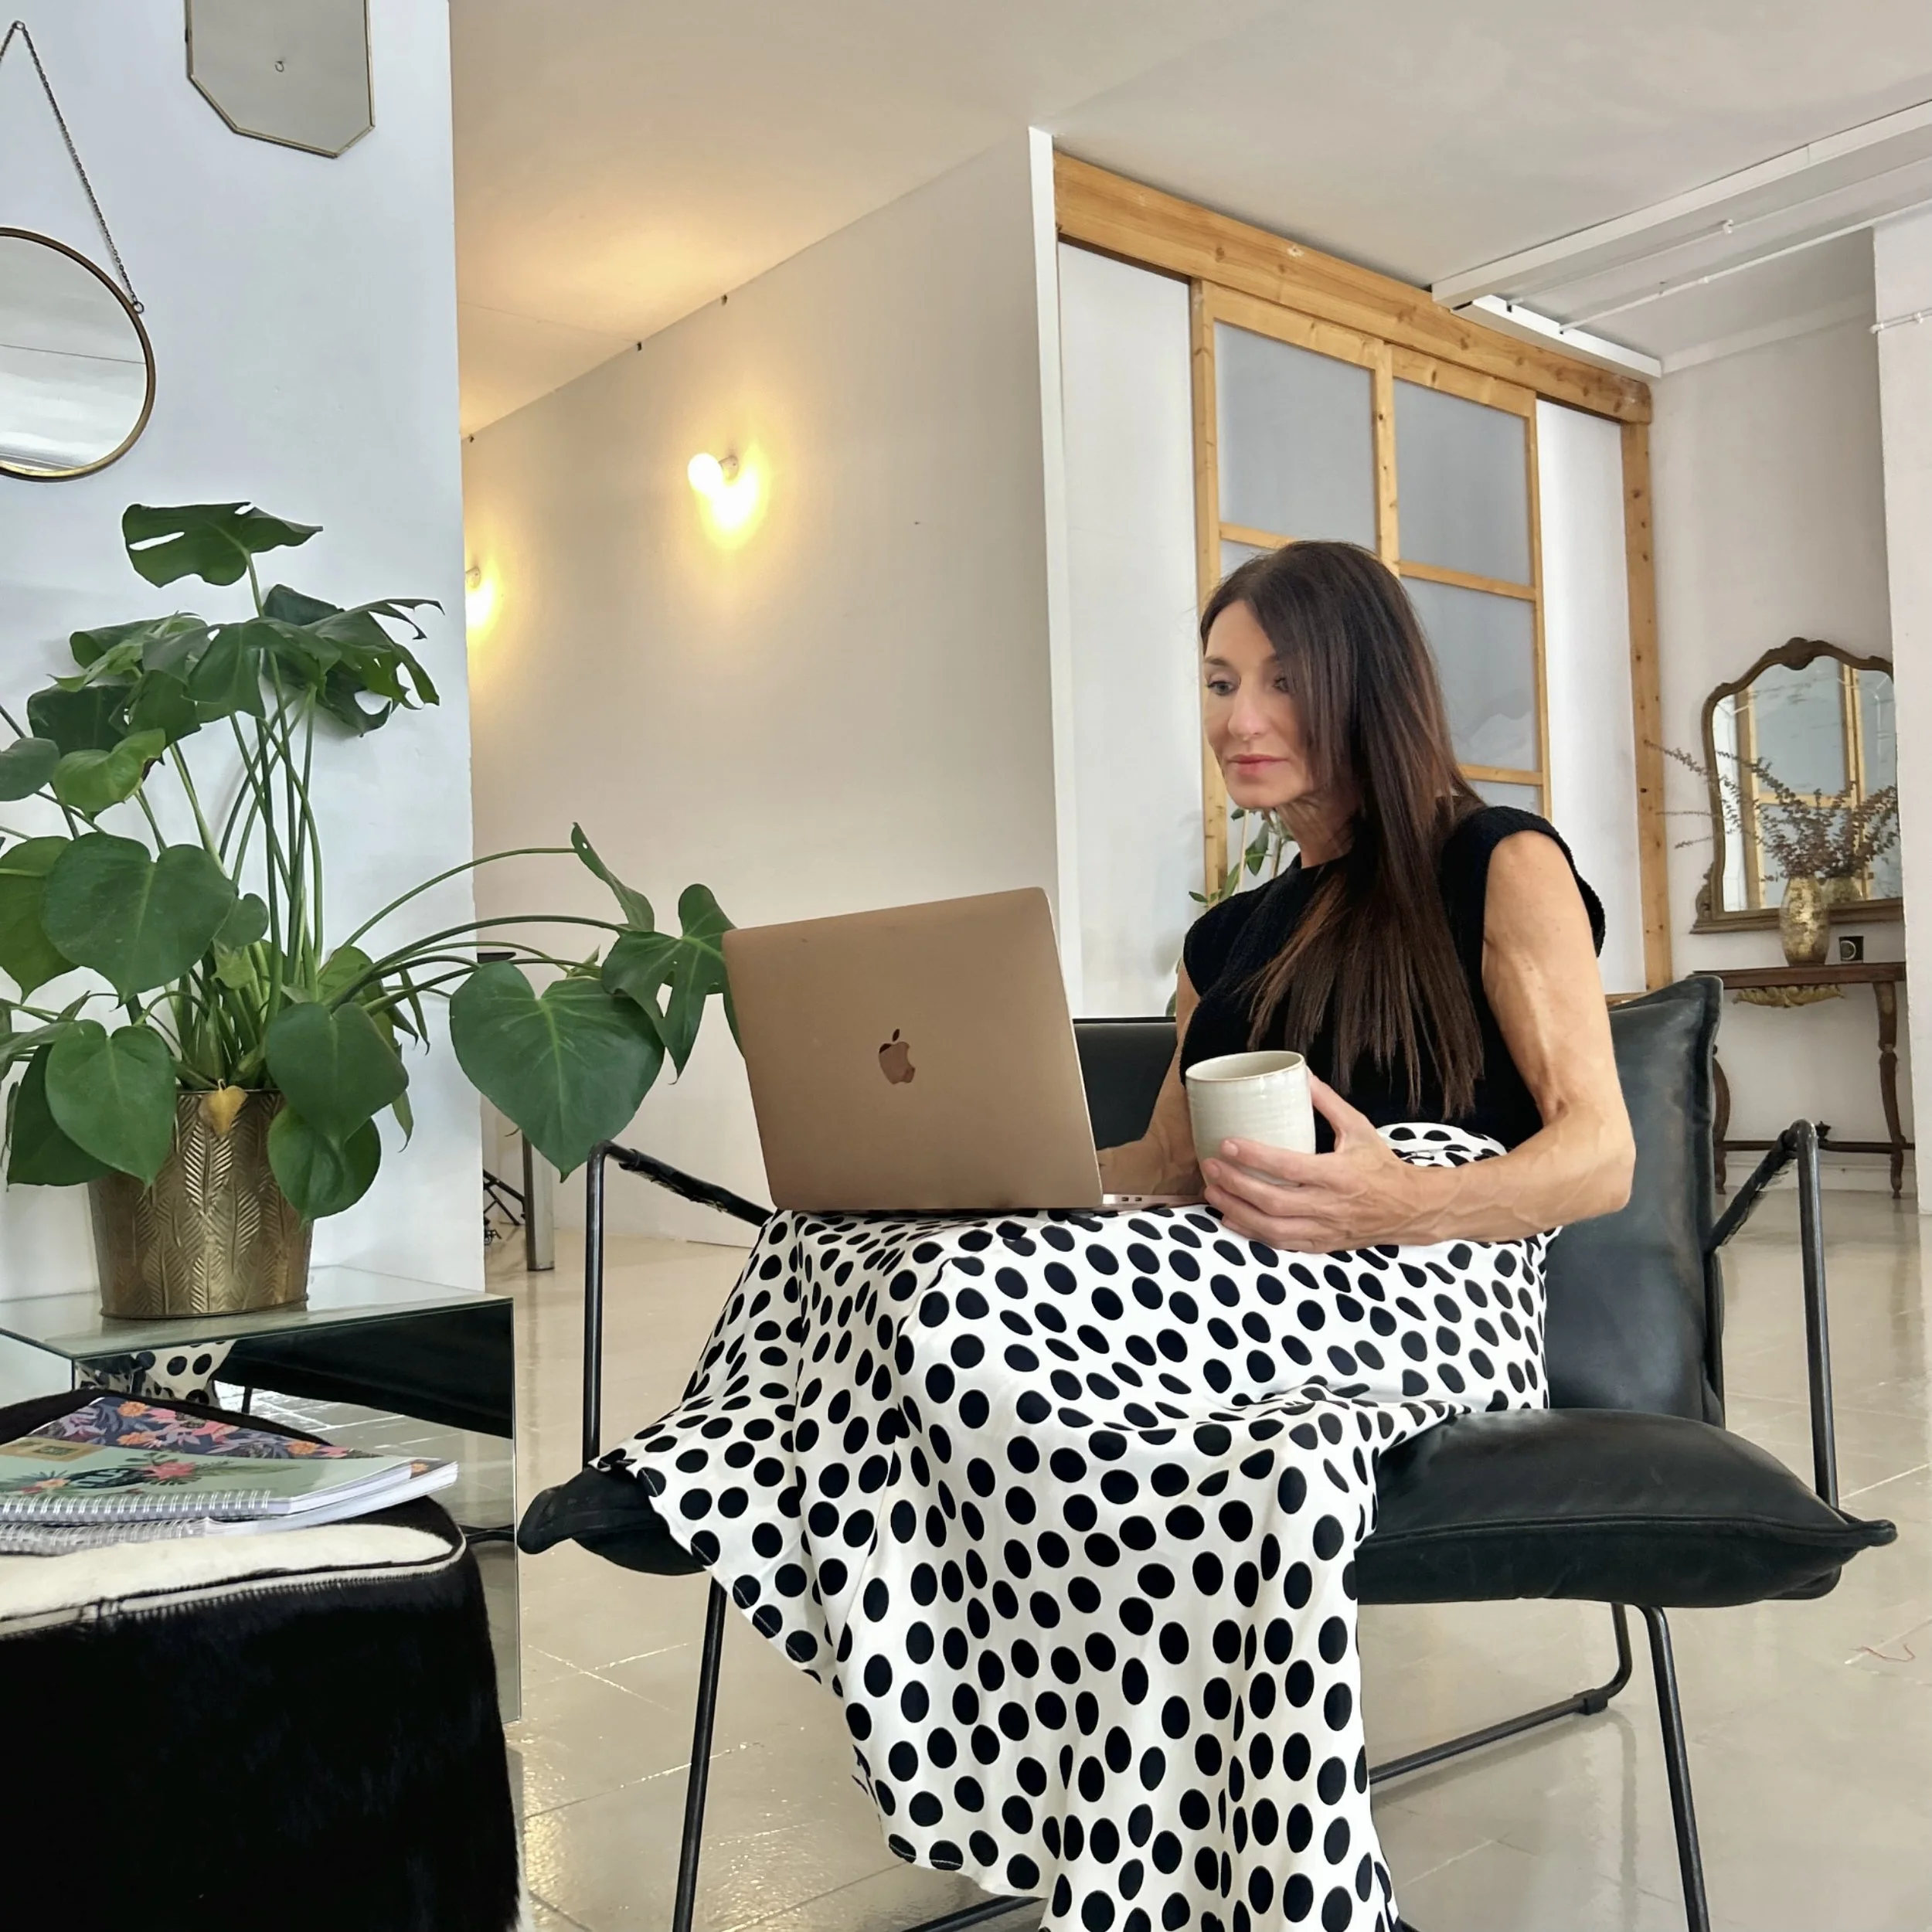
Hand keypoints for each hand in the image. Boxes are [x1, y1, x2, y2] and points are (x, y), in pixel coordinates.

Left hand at [1199, 1076, 1443, 1250]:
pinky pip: (1281, 1244)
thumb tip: (1301, 1075)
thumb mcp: (1359, 1129)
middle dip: (1236, 1185)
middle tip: (1210, 1167)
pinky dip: (1252, 1233)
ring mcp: (1324, 1229)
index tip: (1228, 1143)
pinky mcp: (1321, 1245)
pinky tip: (1231, 1219)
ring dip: (1237, 1211)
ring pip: (1272, 1228)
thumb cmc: (1382, 1167)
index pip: (1289, 1166)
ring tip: (1212, 1193)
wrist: (1410, 1209)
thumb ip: (1329, 1103)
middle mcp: (1329, 1205)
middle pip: (1273, 1201)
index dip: (1255, 1156)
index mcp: (1339, 1174)